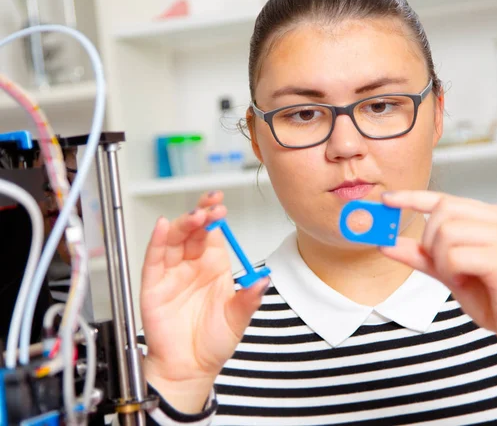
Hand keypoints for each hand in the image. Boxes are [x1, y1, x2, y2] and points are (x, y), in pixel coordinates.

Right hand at [140, 191, 268, 411]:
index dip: (215, 217)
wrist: (189, 368)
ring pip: (173, 239)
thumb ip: (249, 298)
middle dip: (201, 215)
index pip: (213, 233)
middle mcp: (192, 265)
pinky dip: (156, 240)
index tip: (222, 206)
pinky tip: (161, 226)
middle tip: (211, 209)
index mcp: (213, 266)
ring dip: (183, 224)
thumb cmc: (212, 341)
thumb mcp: (238, 318)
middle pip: (193, 231)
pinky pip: (153, 258)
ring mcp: (171, 273)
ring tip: (195, 216)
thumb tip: (264, 280)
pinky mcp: (153, 285)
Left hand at [380, 191, 496, 401]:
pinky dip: (451, 271)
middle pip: (442, 212)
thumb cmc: (496, 297)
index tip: (387, 200)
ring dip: (441, 259)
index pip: (444, 198)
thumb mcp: (449, 271)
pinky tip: (466, 280)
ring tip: (459, 275)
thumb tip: (388, 243)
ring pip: (447, 232)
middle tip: (443, 265)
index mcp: (490, 217)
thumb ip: (421, 255)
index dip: (412, 197)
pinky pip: (456, 255)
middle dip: (430, 240)